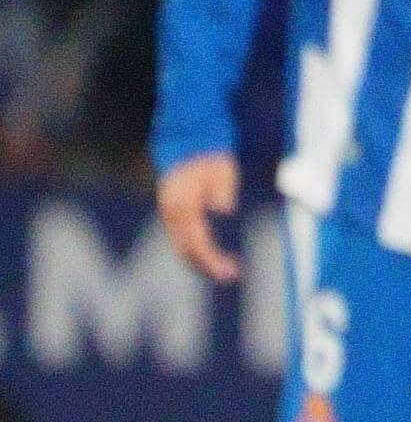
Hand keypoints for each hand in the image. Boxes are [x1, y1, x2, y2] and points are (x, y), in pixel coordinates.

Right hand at [158, 151, 240, 284]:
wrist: (190, 145)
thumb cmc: (211, 159)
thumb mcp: (222, 171)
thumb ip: (223, 190)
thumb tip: (224, 209)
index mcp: (183, 205)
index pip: (196, 242)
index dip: (212, 260)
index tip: (230, 272)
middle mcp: (171, 213)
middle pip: (185, 250)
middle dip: (207, 266)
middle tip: (232, 275)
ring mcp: (168, 213)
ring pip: (180, 246)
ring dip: (200, 262)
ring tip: (226, 270)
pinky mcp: (172, 213)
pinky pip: (180, 239)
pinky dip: (194, 251)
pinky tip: (211, 257)